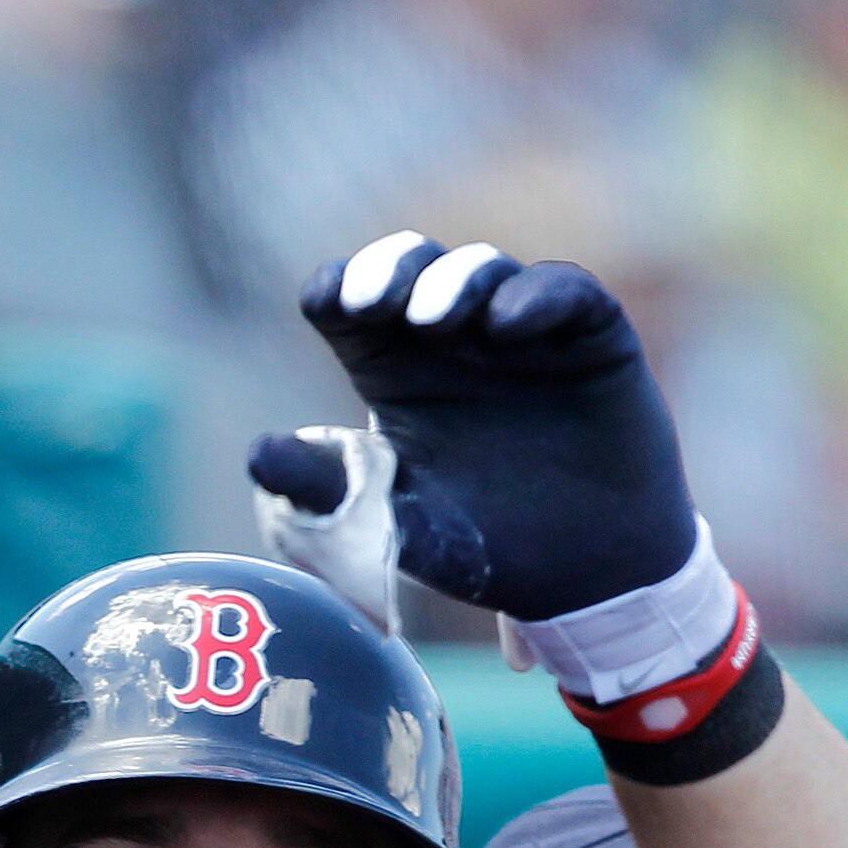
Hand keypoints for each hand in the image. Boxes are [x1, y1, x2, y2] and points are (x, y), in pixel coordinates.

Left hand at [252, 233, 694, 620]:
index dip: (338, 288)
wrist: (590, 580)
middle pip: (410, 267)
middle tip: (371, 298)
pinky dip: (535, 295)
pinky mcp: (590, 336)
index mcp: (394, 370)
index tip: (332, 306)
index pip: (350, 303)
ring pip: (482, 269)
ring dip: (452, 280)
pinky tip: (506, 324)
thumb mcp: (399, 527)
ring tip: (433, 318)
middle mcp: (453, 337)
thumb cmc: (486, 550)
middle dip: (389, 266)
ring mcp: (522, 331)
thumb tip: (257, 453)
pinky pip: (565, 290)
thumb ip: (331, 491)